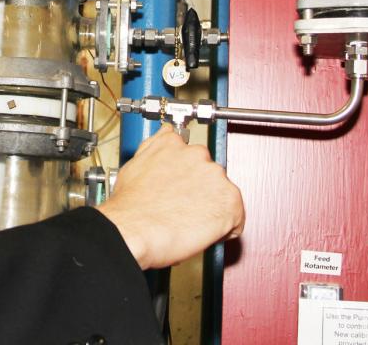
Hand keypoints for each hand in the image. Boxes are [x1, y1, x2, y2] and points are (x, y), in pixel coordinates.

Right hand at [96, 125, 244, 269]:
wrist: (134, 230)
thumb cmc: (130, 207)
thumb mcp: (135, 165)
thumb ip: (154, 147)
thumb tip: (164, 136)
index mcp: (174, 143)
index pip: (192, 156)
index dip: (188, 177)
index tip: (182, 189)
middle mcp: (198, 154)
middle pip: (209, 174)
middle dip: (201, 192)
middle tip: (182, 208)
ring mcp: (216, 176)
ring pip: (223, 194)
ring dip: (212, 208)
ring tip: (189, 221)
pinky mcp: (229, 200)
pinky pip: (236, 217)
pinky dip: (225, 228)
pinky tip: (202, 231)